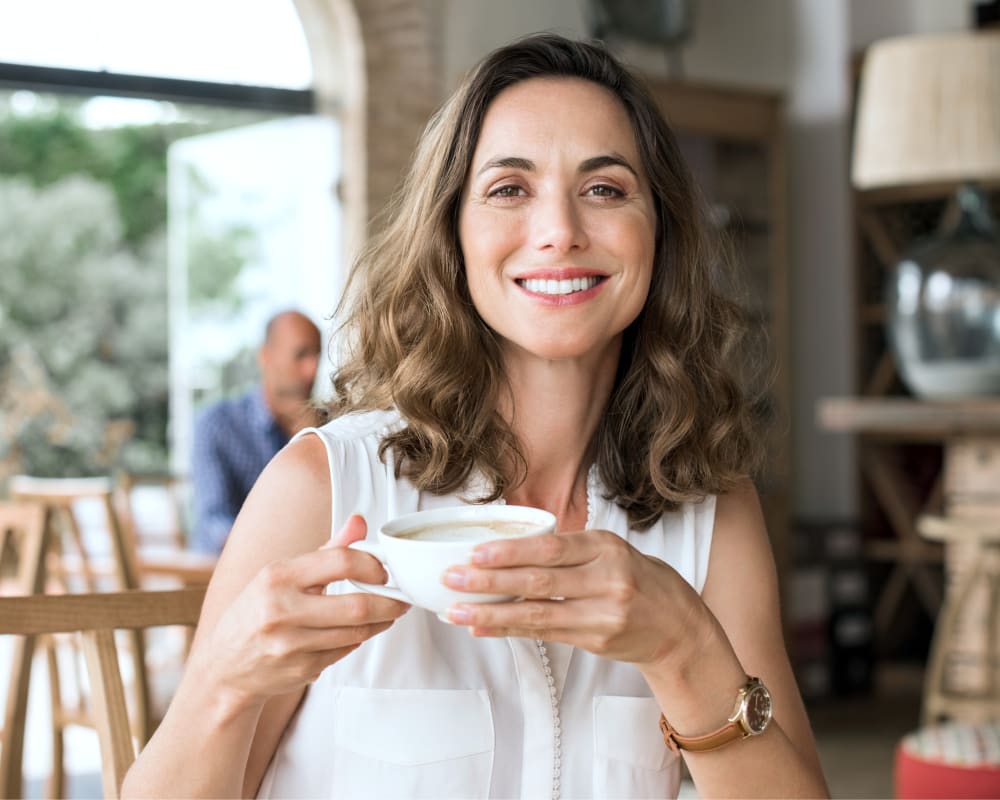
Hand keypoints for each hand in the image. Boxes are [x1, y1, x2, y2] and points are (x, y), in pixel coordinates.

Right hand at [191, 515, 409, 706]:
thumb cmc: (256, 611)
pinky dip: (358, 639)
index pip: (340, 561)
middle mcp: (281, 610)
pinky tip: (357, 631)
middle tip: (401, 598)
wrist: (224, 667)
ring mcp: (290, 645)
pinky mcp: (300, 670)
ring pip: (356, 632)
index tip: (384, 571)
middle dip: (390, 602)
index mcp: (277, 576)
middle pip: (357, 606)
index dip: (372, 565)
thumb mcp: (282, 574)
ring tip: (388, 612)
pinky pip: (345, 651)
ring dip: (380, 622)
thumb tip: (360, 522)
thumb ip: (327, 550)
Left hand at [441, 529, 704, 665]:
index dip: (511, 552)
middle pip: (539, 580)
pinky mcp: (596, 641)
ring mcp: (602, 614)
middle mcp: (607, 580)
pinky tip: (482, 628)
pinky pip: (544, 634)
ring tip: (456, 611)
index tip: (475, 552)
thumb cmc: (641, 582)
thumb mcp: (613, 552)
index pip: (551, 548)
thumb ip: (570, 550)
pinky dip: (509, 630)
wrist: (680, 628)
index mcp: (607, 547)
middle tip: (452, 578)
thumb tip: (509, 550)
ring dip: (491, 613)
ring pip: (536, 612)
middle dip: (490, 580)